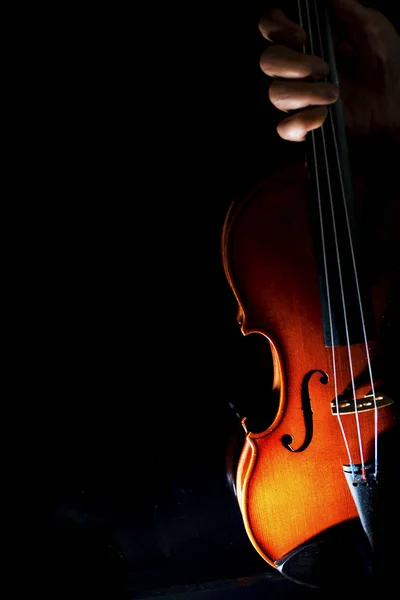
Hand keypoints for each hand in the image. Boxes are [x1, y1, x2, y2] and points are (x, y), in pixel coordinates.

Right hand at [259, 0, 399, 142]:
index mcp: (308, 43)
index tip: (301, 36)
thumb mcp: (372, 29)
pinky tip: (323, 116)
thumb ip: (347, 8)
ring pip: (276, 94)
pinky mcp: (303, 125)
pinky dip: (302, 122)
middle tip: (324, 68)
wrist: (396, 106)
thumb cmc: (388, 67)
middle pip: (268, 61)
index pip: (271, 28)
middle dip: (294, 64)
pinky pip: (285, 127)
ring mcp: (297, 99)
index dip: (275, 28)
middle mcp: (296, 69)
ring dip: (305, 93)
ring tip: (333, 94)